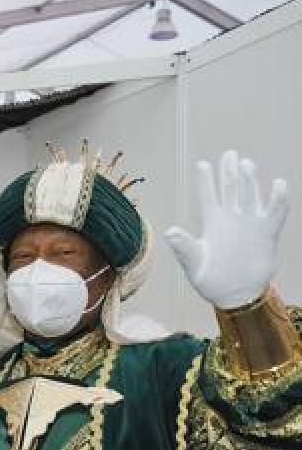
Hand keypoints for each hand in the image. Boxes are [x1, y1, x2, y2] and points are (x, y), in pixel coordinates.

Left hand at [165, 150, 288, 308]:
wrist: (235, 295)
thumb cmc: (211, 281)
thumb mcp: (194, 264)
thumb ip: (184, 247)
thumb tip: (170, 231)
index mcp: (213, 224)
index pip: (208, 197)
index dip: (205, 181)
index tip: (202, 164)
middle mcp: (232, 220)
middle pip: (231, 190)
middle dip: (229, 172)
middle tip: (229, 154)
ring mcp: (250, 224)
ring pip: (251, 196)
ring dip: (249, 181)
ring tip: (245, 164)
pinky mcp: (267, 233)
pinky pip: (275, 213)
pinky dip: (277, 199)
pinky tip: (278, 184)